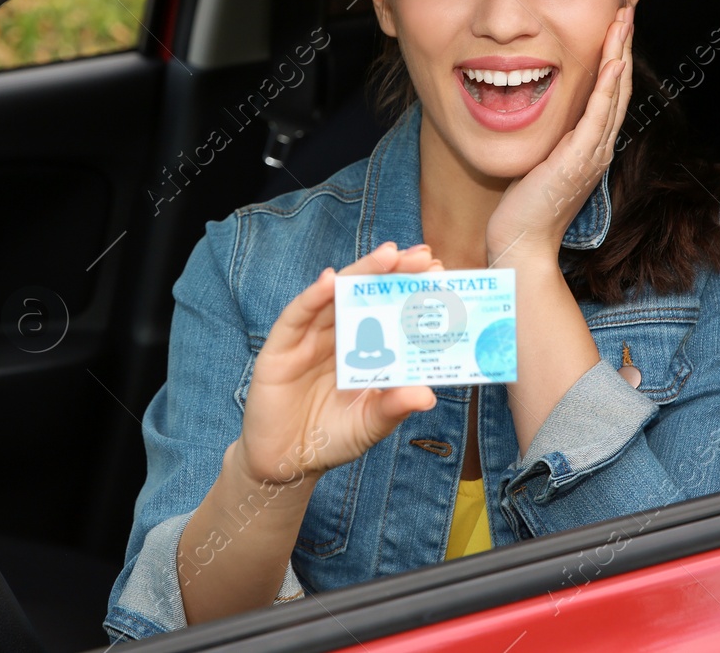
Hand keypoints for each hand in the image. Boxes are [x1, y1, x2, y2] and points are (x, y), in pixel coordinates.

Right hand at [230, 242, 441, 484]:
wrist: (285, 463)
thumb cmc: (331, 439)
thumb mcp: (370, 424)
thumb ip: (394, 407)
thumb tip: (428, 395)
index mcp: (362, 350)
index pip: (389, 311)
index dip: (410, 290)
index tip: (439, 272)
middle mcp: (337, 336)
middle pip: (365, 295)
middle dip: (392, 272)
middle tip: (422, 256)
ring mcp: (308, 339)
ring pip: (335, 297)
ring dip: (360, 275)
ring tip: (387, 256)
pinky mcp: (280, 347)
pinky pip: (297, 317)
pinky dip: (312, 297)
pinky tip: (330, 281)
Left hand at [485, 5, 633, 264]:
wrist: (522, 245)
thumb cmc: (523, 209)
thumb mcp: (538, 164)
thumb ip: (547, 141)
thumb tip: (541, 118)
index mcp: (588, 148)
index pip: (607, 95)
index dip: (613, 60)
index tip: (613, 29)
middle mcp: (597, 148)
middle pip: (618, 88)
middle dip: (622, 47)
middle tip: (626, 11)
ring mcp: (591, 155)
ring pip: (614, 95)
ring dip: (620, 55)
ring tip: (624, 22)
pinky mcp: (578, 161)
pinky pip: (598, 117)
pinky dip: (608, 88)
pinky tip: (613, 63)